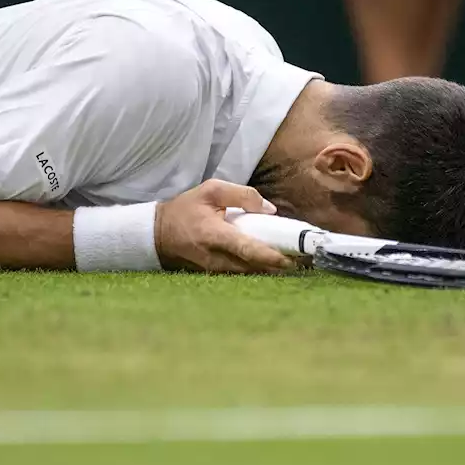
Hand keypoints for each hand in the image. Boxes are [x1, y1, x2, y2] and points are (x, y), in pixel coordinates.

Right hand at [155, 179, 297, 273]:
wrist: (157, 234)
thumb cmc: (185, 209)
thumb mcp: (210, 190)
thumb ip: (242, 195)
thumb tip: (269, 210)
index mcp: (214, 234)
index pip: (247, 249)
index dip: (271, 256)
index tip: (293, 259)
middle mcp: (215, 257)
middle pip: (254, 267)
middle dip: (281, 265)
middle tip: (307, 261)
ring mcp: (214, 270)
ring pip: (250, 273)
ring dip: (273, 269)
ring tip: (298, 263)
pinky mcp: (214, 275)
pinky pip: (241, 273)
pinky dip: (259, 269)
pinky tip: (275, 264)